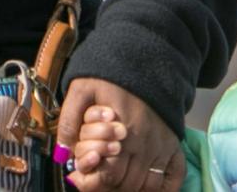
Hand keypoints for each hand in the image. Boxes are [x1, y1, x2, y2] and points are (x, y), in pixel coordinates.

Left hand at [61, 78, 181, 190]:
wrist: (144, 58)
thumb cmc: (109, 75)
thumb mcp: (81, 90)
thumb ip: (68, 121)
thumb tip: (61, 154)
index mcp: (120, 133)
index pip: (108, 175)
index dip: (92, 181)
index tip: (82, 176)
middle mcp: (143, 144)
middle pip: (127, 184)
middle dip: (109, 184)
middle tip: (98, 174)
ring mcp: (161, 146)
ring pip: (147, 185)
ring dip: (130, 186)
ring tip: (116, 177)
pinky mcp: (174, 144)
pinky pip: (172, 179)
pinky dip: (160, 187)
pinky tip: (144, 183)